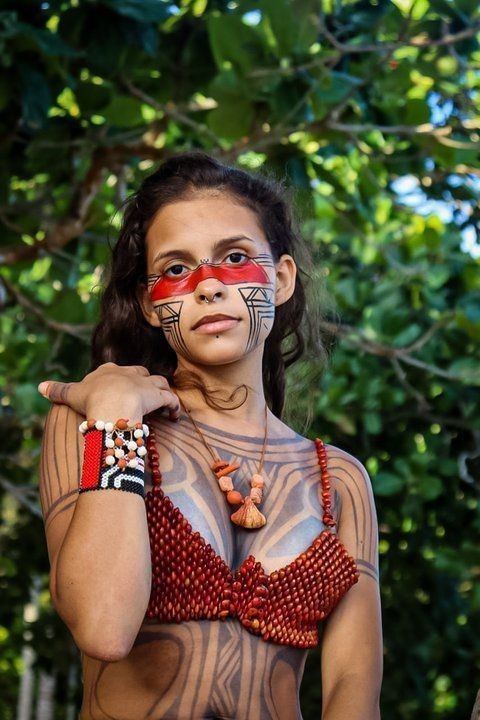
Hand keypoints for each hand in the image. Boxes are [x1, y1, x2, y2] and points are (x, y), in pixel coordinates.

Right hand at [37, 362, 179, 421]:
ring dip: (163, 393)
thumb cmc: (90, 399)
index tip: (119, 391)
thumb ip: (58, 390)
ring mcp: (145, 384)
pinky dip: (174, 407)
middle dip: (144, 383)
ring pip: (159, 383)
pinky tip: (174, 416)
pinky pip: (171, 399)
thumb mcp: (72, 394)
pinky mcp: (158, 396)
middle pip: (141, 374)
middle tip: (144, 399)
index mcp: (109, 371)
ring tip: (164, 407)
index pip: (117, 371)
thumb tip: (40, 387)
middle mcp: (129, 373)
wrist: (110, 404)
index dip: (119, 380)